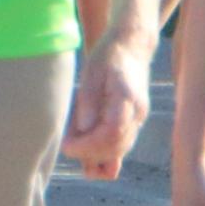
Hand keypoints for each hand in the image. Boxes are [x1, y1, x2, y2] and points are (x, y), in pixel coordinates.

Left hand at [62, 34, 154, 177]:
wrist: (131, 47)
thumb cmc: (108, 56)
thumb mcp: (92, 73)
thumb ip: (88, 102)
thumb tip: (83, 131)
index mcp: (128, 99)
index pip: (111, 134)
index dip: (88, 145)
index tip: (67, 146)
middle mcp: (137, 113)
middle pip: (116, 146)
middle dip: (89, 153)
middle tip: (66, 146)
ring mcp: (138, 119)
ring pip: (120, 150)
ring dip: (97, 156)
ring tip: (73, 149)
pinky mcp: (133, 122)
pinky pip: (122, 146)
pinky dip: (106, 155)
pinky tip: (88, 159)